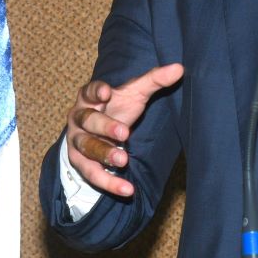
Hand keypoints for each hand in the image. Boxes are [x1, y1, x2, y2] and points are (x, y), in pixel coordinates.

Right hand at [64, 63, 183, 196]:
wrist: (97, 132)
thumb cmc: (117, 107)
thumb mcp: (135, 93)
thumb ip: (154, 80)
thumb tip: (179, 68)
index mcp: (89, 97)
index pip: (89, 91)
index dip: (96, 91)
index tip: (106, 92)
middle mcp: (79, 119)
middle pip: (88, 121)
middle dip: (105, 127)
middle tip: (124, 133)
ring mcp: (78, 142)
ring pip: (87, 148)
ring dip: (105, 154)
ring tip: (123, 160)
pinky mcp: (81, 163)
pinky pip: (92, 174)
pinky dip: (108, 183)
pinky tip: (127, 189)